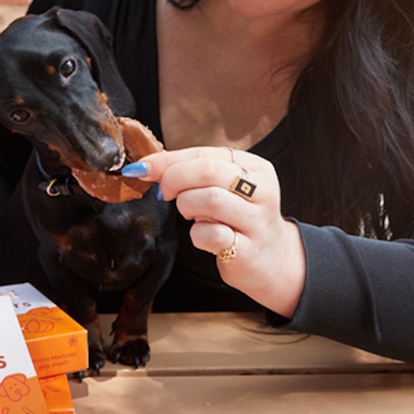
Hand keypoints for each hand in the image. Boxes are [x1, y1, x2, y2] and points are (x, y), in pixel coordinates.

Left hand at [124, 147, 305, 317]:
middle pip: (208, 171)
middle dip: (174, 179)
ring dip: (188, 206)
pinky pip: (211, 235)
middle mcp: (261, 191)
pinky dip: (197, 234)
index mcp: (255, 168)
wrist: (270, 260)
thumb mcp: (223, 189)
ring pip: (210, 200)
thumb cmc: (237, 219)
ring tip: (192, 214)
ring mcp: (257, 221)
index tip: (142, 168)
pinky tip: (202, 236)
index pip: (205, 153)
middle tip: (164, 193)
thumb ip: (192, 173)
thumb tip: (148, 165)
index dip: (168, 160)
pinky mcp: (248, 249)